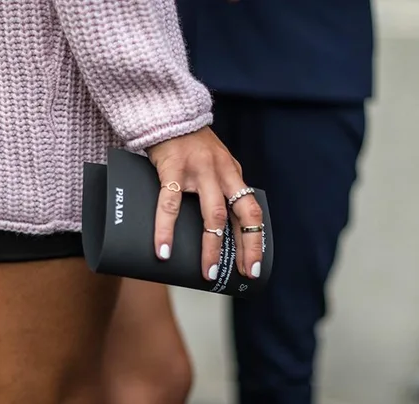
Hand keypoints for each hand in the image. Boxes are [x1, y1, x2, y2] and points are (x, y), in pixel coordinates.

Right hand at [146, 126, 262, 280]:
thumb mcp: (212, 163)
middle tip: (244, 273)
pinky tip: (163, 249)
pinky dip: (166, 229)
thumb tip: (208, 226)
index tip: (254, 267)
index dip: (256, 240)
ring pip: (212, 215)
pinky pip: (171, 204)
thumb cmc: (188, 144)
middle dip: (245, 248)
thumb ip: (214, 187)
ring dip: (211, 246)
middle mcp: (222, 173)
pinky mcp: (174, 169)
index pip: (252, 210)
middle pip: (240, 215)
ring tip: (208, 271)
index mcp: (232, 174)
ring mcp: (200, 171)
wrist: (169, 114)